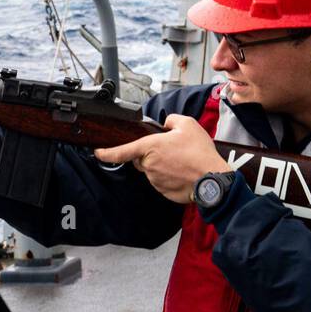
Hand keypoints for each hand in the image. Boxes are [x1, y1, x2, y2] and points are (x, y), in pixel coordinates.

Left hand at [93, 114, 230, 202]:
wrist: (212, 178)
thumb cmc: (200, 153)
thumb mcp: (188, 124)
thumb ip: (172, 120)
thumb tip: (166, 124)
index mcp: (150, 147)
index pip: (122, 151)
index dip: (107, 152)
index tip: (98, 153)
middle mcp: (149, 165)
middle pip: (141, 158)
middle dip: (152, 154)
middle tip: (172, 150)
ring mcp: (155, 180)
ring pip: (152, 170)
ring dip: (163, 165)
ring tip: (182, 161)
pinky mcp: (163, 191)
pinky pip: (162, 181)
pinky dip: (170, 176)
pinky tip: (183, 172)